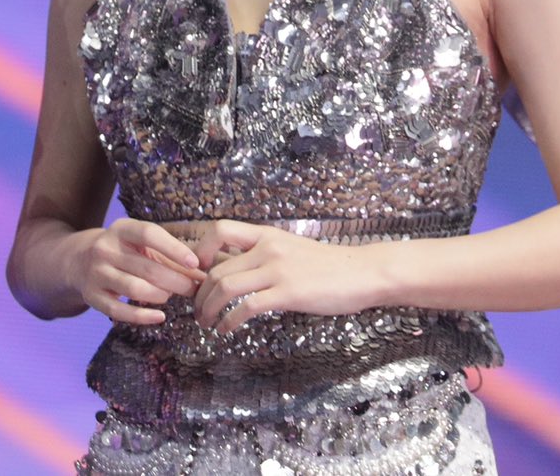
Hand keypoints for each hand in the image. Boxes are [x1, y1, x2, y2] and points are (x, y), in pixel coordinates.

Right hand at [71, 218, 204, 323]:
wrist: (79, 261)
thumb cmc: (123, 251)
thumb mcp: (140, 243)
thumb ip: (168, 255)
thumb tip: (200, 272)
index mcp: (121, 229)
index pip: (149, 234)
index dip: (174, 249)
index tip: (195, 263)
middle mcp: (105, 249)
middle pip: (147, 267)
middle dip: (176, 280)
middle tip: (193, 287)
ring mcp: (96, 273)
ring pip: (134, 289)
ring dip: (160, 295)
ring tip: (171, 295)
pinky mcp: (91, 296)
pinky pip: (119, 311)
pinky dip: (142, 316)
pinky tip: (160, 316)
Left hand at [190, 220, 380, 330]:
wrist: (362, 272)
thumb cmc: (329, 265)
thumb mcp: (291, 248)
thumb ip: (264, 254)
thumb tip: (234, 267)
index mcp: (267, 235)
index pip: (220, 229)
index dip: (201, 250)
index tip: (197, 272)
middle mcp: (267, 248)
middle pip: (216, 268)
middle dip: (199, 293)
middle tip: (196, 310)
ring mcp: (277, 270)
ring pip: (224, 286)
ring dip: (207, 309)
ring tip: (205, 323)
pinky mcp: (287, 293)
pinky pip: (246, 307)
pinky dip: (228, 321)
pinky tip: (226, 330)